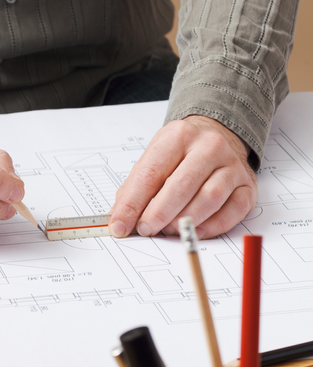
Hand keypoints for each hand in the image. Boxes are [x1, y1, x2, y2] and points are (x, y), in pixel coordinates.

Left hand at [109, 115, 256, 239]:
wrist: (218, 135)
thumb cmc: (181, 153)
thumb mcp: (153, 159)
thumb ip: (134, 190)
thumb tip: (119, 221)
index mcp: (178, 137)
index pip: (151, 174)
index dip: (133, 204)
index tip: (121, 226)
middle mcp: (209, 147)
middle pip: (181, 186)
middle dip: (159, 213)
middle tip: (147, 229)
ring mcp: (232, 166)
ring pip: (210, 198)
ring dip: (185, 220)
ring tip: (169, 230)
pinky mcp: (248, 185)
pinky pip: (232, 210)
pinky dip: (211, 226)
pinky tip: (195, 231)